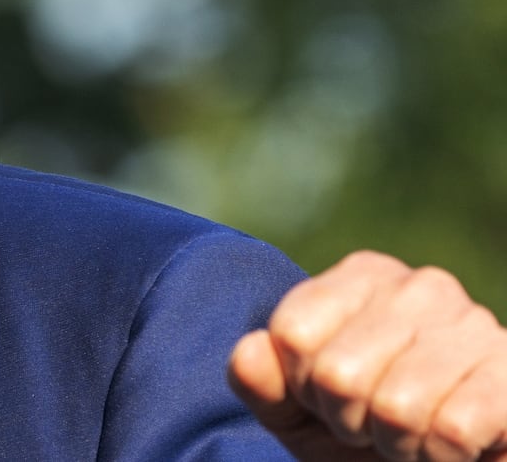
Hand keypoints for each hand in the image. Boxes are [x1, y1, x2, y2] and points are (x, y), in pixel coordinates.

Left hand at [229, 250, 506, 460]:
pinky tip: (451, 443)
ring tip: (413, 434)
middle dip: (349, 421)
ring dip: (397, 443)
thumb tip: (246, 353)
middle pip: (338, 374)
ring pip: (396, 408)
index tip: (325, 398)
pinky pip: (452, 429)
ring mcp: (473, 325)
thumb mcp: (297, 410)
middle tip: (374, 423)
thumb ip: (260, 382)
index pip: (292, 333)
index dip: (300, 387)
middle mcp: (419, 287)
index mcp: (362, 277)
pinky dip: (441, 455)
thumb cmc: (365, 430)